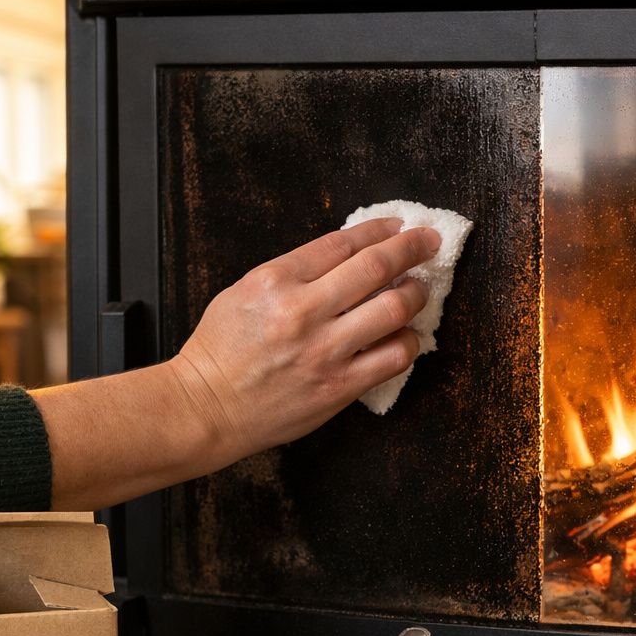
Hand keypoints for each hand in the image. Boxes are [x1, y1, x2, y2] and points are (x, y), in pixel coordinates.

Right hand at [168, 217, 439, 463]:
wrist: (207, 409)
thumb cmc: (221, 352)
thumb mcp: (244, 292)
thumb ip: (294, 273)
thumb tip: (347, 256)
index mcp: (275, 280)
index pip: (343, 243)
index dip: (378, 230)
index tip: (397, 226)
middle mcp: (303, 312)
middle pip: (376, 267)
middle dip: (412, 248)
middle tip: (429, 241)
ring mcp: (325, 352)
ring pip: (394, 309)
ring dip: (416, 294)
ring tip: (419, 289)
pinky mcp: (339, 387)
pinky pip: (394, 358)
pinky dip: (409, 341)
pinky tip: (407, 335)